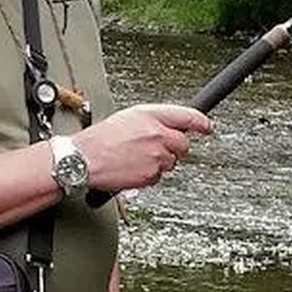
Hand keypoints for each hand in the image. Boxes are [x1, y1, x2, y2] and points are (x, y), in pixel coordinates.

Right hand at [75, 103, 211, 191]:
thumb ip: (154, 119)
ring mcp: (156, 156)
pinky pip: (158, 176)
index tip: (208, 126)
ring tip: (135, 158)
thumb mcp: (128, 117)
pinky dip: (149, 174)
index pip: (187, 116)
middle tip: (153, 148)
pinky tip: (132, 168)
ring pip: (171, 162)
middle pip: (183, 144)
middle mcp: (157, 134)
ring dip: (159, 161)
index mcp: (151, 115)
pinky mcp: (151, 174)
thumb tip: (171, 125)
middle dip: (173, 147)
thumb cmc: (101, 138)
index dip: (202, 122)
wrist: (84, 159)